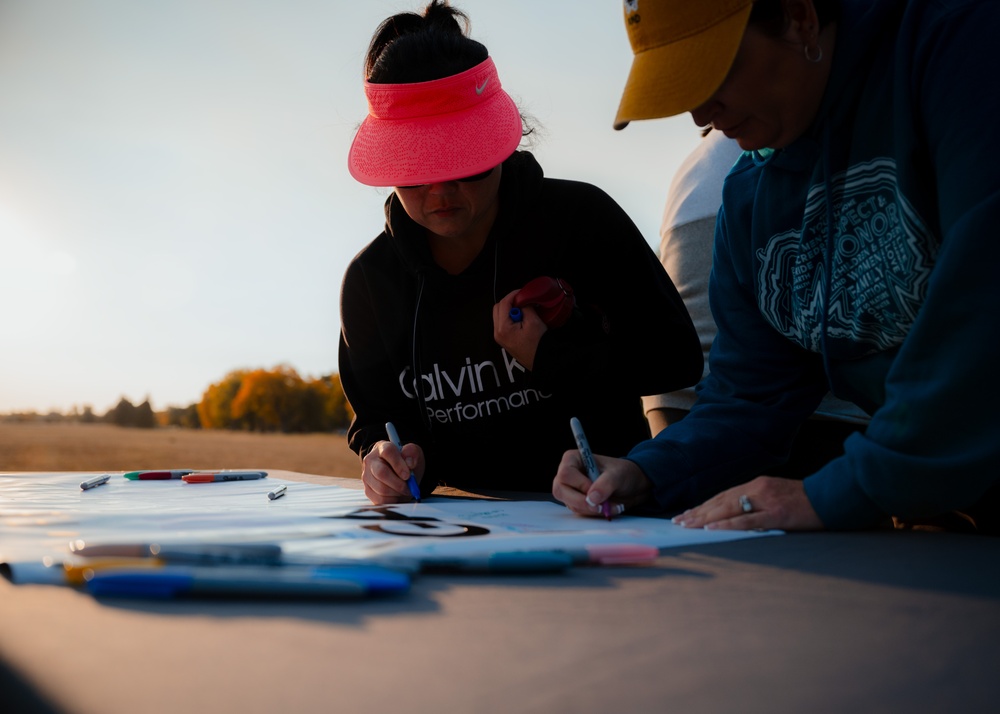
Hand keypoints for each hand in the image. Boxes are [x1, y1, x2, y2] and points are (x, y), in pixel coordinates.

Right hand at [361, 439, 424, 504]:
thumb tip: (410, 463)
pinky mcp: (367, 490)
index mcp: (382, 448)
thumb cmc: (406, 461)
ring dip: (397, 493)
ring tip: (404, 490)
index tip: (408, 475)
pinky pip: (380, 500)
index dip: (399, 464)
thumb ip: (412, 453)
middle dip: (399, 483)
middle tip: (409, 487)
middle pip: (381, 473)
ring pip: (381, 489)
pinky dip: (392, 500)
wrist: (399, 472)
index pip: (388, 452)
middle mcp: (370, 461)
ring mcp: (367, 476)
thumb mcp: (413, 453)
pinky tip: (397, 495)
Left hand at [493, 289, 546, 370]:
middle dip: (509, 302)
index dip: (512, 295)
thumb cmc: (538, 345)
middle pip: (497, 308)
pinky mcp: (504, 339)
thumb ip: (525, 307)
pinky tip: (522, 319)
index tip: (521, 292)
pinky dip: (510, 317)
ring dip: (510, 310)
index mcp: (503, 329)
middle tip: (522, 300)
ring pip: (499, 315)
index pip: (503, 304)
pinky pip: (503, 323)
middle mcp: (497, 333)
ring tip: (524, 311)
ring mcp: (500, 337)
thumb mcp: (533, 322)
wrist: (541, 361)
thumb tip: (522, 300)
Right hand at [553, 451, 653, 517]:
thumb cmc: (624, 473)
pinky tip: (608, 508)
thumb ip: (605, 484)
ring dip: (592, 509)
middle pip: (560, 491)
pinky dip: (595, 513)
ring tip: (611, 505)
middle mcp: (568, 475)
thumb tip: (591, 499)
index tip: (595, 490)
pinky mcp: (577, 503)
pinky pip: (580, 512)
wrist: (633, 485)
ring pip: (571, 504)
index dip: (580, 484)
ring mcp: (571, 490)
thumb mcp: (618, 475)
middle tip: (600, 507)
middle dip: (581, 502)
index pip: (565, 474)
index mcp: (573, 459)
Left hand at [672, 476, 823, 530]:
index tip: (686, 514)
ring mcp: (766, 501)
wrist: (831, 497)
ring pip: (729, 509)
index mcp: (756, 485)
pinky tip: (712, 529)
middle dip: (698, 512)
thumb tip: (734, 514)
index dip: (703, 506)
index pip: (723, 496)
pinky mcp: (777, 514)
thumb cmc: (804, 501)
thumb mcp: (776, 496)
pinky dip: (728, 525)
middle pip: (720, 501)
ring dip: (705, 518)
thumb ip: (756, 502)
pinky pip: (747, 520)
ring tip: (688, 525)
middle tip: (679, 522)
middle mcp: (757, 489)